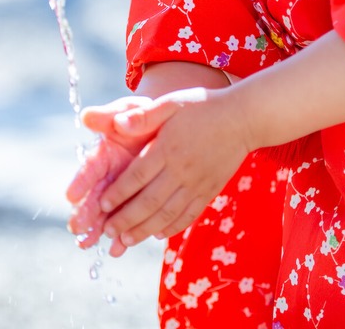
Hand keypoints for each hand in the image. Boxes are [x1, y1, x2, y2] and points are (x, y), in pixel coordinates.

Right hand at [66, 96, 166, 255]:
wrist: (168, 126)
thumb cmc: (144, 117)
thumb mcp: (130, 112)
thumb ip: (111, 116)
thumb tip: (88, 116)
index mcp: (104, 153)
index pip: (90, 168)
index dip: (81, 181)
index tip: (71, 195)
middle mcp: (108, 175)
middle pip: (94, 196)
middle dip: (86, 213)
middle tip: (77, 229)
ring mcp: (120, 191)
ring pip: (108, 213)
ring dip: (99, 229)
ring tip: (89, 245)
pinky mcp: (134, 201)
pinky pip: (129, 220)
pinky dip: (123, 234)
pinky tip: (118, 249)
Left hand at [97, 86, 254, 251]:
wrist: (243, 118)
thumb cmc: (203, 107)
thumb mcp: (171, 103)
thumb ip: (144, 115)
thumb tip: (117, 124)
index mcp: (167, 148)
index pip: (136, 177)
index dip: (118, 193)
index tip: (101, 204)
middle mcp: (182, 170)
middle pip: (149, 202)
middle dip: (126, 219)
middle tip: (108, 231)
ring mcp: (197, 184)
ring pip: (167, 214)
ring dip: (145, 230)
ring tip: (126, 241)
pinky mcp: (210, 190)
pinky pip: (189, 215)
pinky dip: (173, 227)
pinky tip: (159, 235)